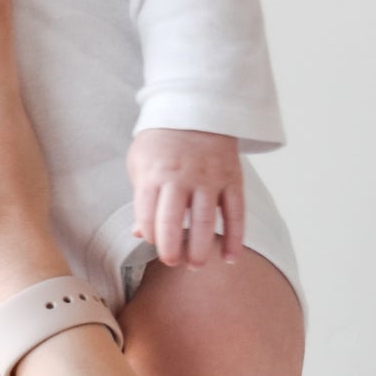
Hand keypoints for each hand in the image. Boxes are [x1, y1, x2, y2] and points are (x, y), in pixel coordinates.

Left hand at [127, 127, 244, 266]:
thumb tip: (139, 234)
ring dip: (200, 248)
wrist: (196, 110)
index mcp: (154, 173)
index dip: (150, 235)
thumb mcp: (140, 162)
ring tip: (196, 265)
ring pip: (205, 221)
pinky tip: (230, 258)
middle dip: (171, 249)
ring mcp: (208, 178)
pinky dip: (235, 239)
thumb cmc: (161, 143)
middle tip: (172, 262)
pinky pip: (236, 214)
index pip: (147, 213)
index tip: (153, 243)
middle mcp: (181, 177)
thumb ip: (141, 198)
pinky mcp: (232, 179)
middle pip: (173, 221)